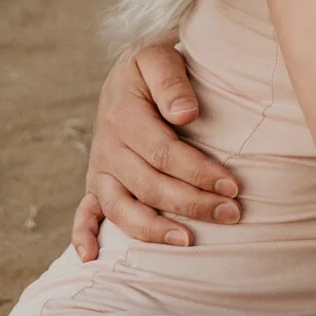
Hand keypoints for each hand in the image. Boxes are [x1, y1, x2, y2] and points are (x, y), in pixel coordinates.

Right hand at [70, 44, 242, 260]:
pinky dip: (83, 236)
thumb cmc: (153, 64)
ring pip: (120, 208)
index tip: (233, 186)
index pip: (164, 153)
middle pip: (149, 185)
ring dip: (152, 230)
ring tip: (187, 242)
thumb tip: (185, 115)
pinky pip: (84, 213)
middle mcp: (107, 147)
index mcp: (122, 116)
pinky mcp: (96, 183)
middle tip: (232, 214)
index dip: (199, 172)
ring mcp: (100, 168)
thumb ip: (171, 82)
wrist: (130, 69)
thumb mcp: (159, 57)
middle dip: (192, 203)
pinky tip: (92, 258)